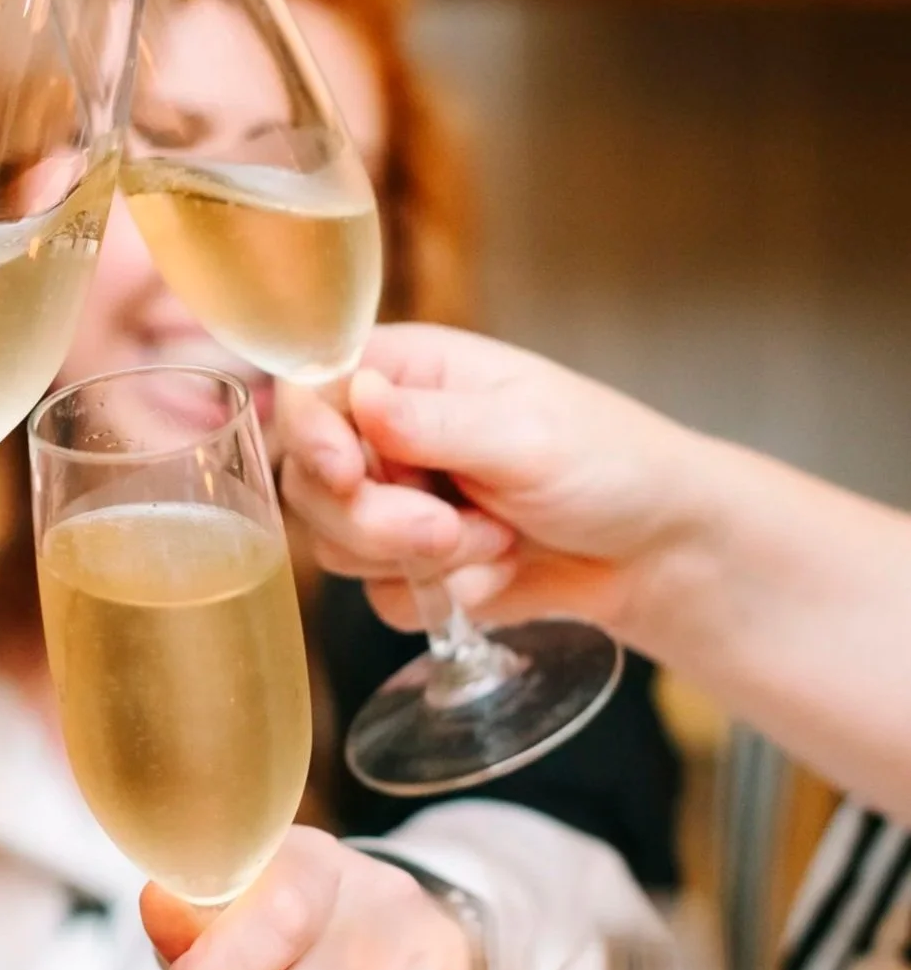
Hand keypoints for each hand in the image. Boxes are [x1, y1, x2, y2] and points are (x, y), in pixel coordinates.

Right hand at [278, 325, 701, 637]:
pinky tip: (500, 569)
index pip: (312, 392)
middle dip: (377, 520)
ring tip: (499, 539)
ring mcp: (394, 503)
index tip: (345, 475)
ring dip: (422, 560)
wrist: (658, 551)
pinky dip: (443, 594)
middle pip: (310, 483)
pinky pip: (383, 595)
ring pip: (339, 546)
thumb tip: (356, 394)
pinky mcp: (409, 567)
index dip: (312, 436)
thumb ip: (433, 423)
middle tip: (450, 531)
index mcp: (407, 374)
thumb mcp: (525, 434)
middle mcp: (386, 435)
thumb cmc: (609, 462)